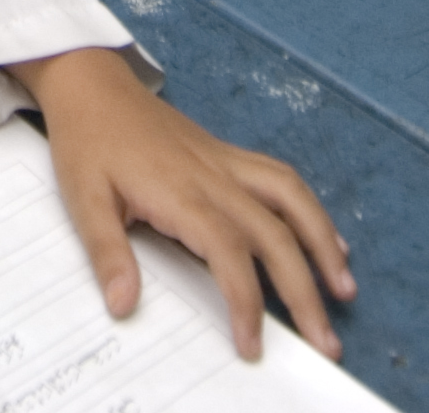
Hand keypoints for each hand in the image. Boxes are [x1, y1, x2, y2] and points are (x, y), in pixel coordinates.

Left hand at [10, 48, 352, 363]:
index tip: (252, 344)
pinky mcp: (229, 155)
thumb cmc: (87, 142)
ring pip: (292, 200)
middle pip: (275, 235)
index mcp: (181, 192)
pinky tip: (328, 238)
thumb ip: (107, 253)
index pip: (229, 254)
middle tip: (326, 342)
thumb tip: (124, 305)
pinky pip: (282, 180)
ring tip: (345, 289)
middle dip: (305, 291)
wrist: (94, 85)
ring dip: (324, 244)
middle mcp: (215, 176)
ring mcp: (227, 162)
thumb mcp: (83, 199)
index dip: (246, 302)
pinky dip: (311, 211)